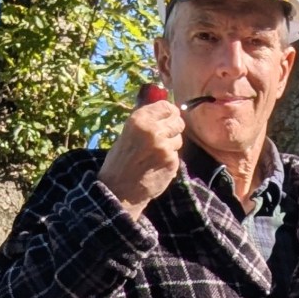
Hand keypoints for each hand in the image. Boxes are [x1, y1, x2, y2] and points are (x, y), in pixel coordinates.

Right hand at [98, 97, 184, 217]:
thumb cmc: (120, 161)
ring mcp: (165, 147)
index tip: (169, 116)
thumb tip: (162, 107)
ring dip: (172, 144)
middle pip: (177, 121)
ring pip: (179, 139)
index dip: (169, 112)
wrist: (120, 190)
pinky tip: (157, 165)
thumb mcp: (127, 133)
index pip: (166, 106)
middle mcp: (154, 131)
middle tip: (165, 135)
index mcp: (140, 120)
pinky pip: (177, 155)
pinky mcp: (172, 162)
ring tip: (156, 154)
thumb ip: (145, 120)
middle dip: (173, 127)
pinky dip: (170, 159)